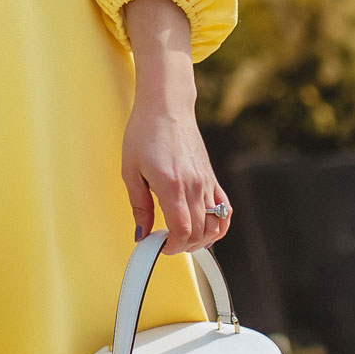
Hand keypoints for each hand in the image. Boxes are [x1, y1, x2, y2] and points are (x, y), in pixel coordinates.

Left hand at [121, 0, 230, 256]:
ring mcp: (206, 182)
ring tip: (183, 237)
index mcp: (171, 184)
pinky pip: (224, 209)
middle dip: (183, 246)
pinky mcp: (212, 177)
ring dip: (201, 240)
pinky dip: (218, 225)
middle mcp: (194, 185)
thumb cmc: (144, 132)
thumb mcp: (130, 170)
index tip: (159, 247)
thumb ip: (139, 206)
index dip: (172, 247)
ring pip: (215, 224)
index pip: (182, 231)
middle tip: (165, 243)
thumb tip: (141, 234)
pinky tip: (204, 227)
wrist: (166, 106)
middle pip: (200, 232)